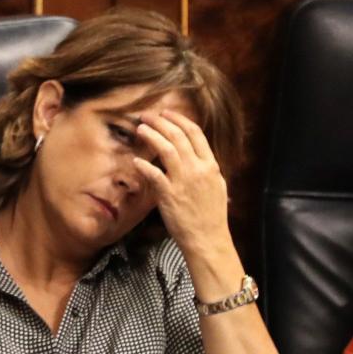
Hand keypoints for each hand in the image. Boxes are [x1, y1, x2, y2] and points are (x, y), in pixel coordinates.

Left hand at [132, 112, 251, 306]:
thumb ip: (206, 169)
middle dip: (161, 122)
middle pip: (178, 136)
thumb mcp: (216, 187)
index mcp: (210, 165)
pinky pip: (153, 174)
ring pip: (166, 149)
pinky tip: (136, 160)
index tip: (167, 113)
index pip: (195, 133)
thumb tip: (195, 155)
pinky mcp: (169, 195)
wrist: (208, 239)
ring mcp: (183, 181)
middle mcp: (198, 169)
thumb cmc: (212, 216)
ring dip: (151, 135)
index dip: (179, 120)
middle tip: (147, 116)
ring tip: (140, 129)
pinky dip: (144, 165)